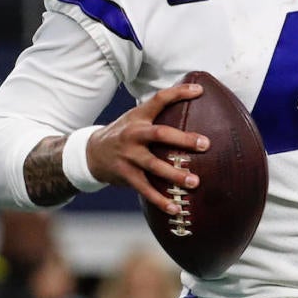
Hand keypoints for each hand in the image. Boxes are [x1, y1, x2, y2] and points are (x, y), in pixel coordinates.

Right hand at [85, 82, 210, 213]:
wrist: (91, 153)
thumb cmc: (124, 133)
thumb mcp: (136, 118)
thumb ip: (159, 115)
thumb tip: (192, 105)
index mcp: (138, 116)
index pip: (159, 99)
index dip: (179, 93)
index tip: (199, 90)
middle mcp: (133, 134)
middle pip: (159, 134)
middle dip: (183, 139)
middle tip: (205, 144)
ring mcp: (128, 156)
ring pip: (153, 165)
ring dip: (175, 174)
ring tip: (195, 182)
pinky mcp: (126, 175)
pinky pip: (145, 189)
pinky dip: (160, 200)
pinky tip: (175, 208)